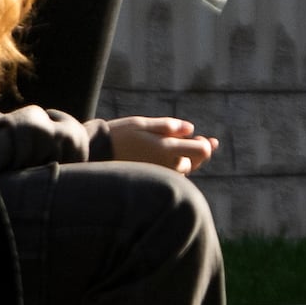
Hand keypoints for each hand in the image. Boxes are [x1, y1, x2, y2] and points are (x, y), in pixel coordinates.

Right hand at [96, 117, 218, 172]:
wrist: (95, 155)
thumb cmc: (118, 135)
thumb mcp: (143, 124)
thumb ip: (168, 126)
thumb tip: (191, 129)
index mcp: (167, 148)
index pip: (202, 151)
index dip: (207, 145)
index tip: (210, 140)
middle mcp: (166, 165)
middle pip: (194, 162)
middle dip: (197, 151)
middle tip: (202, 141)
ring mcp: (159, 175)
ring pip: (182, 170)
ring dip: (186, 160)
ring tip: (186, 148)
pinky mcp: (151, 180)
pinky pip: (170, 176)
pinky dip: (174, 167)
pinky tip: (169, 159)